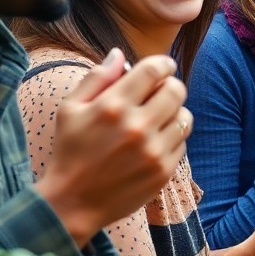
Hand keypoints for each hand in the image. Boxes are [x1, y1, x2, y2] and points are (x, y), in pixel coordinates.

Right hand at [36, 49, 189, 243]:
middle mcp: (137, 127)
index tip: (163, 66)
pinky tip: (154, 141)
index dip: (163, 63)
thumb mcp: (70, 109)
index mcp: (113, 106)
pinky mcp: (164, 171)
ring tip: (157, 117)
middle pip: (176, 90)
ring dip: (174, 112)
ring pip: (184, 116)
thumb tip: (119, 52)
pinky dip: (172, 137)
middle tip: (159, 91)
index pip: (154, 70)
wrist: (73, 202)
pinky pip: (182, 142)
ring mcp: (153, 151)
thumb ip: (97, 78)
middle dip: (170, 85)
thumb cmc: (70, 151)